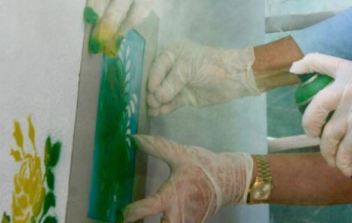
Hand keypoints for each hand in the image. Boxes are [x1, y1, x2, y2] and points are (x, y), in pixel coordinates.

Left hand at [124, 135, 251, 222]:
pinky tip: (162, 218)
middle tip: (127, 221)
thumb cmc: (204, 166)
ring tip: (141, 220)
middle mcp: (178, 214)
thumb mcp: (181, 154)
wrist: (230, 179)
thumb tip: (134, 137)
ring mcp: (186, 222)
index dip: (133, 212)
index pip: (149, 207)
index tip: (122, 214)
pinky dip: (168, 222)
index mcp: (173, 195)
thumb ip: (157, 147)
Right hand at [147, 41, 260, 115]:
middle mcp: (174, 68)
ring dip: (157, 101)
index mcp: (174, 54)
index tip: (151, 90)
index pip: (157, 66)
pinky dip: (164, 108)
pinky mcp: (185, 97)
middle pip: (157, 81)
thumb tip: (156, 97)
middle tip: (150, 102)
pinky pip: (171, 102)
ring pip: (163, 93)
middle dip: (152, 91)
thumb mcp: (188, 69)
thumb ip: (171, 83)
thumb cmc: (210, 66)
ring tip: (151, 109)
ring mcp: (179, 83)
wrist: (233, 78)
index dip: (153, 78)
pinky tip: (157, 113)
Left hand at [290, 53, 351, 175]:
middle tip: (312, 133)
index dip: (305, 64)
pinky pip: (342, 150)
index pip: (325, 62)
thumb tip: (324, 96)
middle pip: (318, 104)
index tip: (294, 70)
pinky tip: (344, 167)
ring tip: (332, 157)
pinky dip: (341, 162)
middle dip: (309, 122)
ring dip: (327, 150)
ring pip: (329, 133)